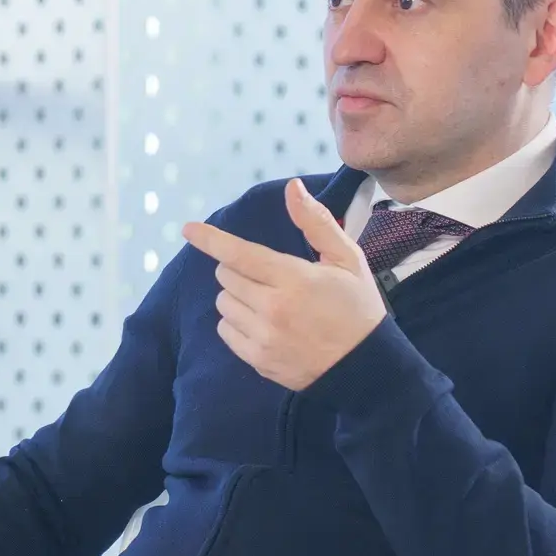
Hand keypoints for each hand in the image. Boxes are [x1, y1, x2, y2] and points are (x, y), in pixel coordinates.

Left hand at [181, 179, 386, 391]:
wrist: (366, 368)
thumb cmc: (357, 308)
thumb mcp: (347, 259)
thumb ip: (316, 222)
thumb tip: (293, 187)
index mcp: (294, 279)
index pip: (240, 253)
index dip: (211, 239)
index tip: (188, 229)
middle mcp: (274, 308)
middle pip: (227, 276)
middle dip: (239, 269)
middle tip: (269, 276)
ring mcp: (264, 337)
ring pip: (223, 303)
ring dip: (237, 296)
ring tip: (269, 302)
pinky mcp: (258, 360)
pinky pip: (225, 331)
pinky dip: (236, 323)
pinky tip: (264, 324)